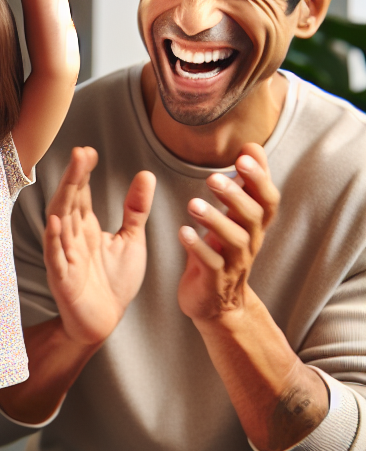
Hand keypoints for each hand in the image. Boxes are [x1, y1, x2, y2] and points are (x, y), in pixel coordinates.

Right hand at [44, 147, 155, 344]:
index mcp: (85, 228)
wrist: (105, 322)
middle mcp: (71, 238)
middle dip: (74, 178)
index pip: (81, 194)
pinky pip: (54, 257)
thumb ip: (136, 210)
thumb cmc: (114, 282)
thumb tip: (145, 175)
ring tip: (72, 177)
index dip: (83, 173)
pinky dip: (53, 240)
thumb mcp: (131, 240)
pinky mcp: (62, 279)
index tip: (89, 151)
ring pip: (59, 223)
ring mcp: (64, 257)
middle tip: (81, 153)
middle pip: (69, 202)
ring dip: (64, 200)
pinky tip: (55, 222)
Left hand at [177, 144, 278, 323]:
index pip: (267, 199)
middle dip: (235, 195)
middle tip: (212, 178)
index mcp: (254, 226)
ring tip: (193, 204)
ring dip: (214, 220)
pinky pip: (211, 264)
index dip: (260, 178)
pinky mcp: (215, 281)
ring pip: (234, 240)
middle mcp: (249, 243)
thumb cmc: (223, 252)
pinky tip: (182, 232)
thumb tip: (251, 146)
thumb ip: (243, 185)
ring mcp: (234, 263)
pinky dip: (197, 247)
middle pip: (252, 217)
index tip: (245, 155)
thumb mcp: (235, 217)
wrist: (216, 304)